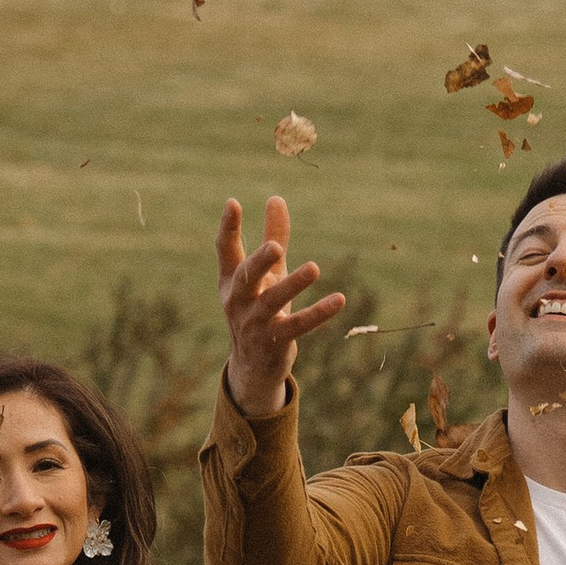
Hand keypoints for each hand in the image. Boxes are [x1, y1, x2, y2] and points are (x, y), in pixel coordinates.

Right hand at [218, 195, 349, 419]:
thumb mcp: (266, 273)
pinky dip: (319, 313)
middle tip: (276, 247)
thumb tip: (276, 198)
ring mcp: (255, 322)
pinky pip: (299, 325)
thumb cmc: (259, 308)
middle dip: (260, 262)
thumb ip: (272, 235)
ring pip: (274, 301)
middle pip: (247, 276)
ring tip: (314, 268)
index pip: (225, 251)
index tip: (233, 203)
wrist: (253, 366)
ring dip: (293, 285)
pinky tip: (339, 299)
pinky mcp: (276, 341)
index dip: (228, 228)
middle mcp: (239, 300)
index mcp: (232, 280)